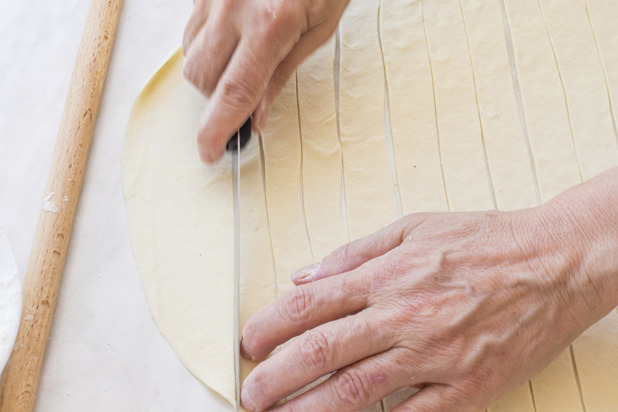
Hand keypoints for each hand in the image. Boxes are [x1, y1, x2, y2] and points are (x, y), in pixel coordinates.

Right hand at [182, 0, 348, 162]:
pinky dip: (207, 45)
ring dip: (211, 72)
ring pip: (190, 55)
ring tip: (241, 59)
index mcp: (269, 24)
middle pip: (202, 79)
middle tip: (244, 96)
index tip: (211, 153)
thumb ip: (280, 76)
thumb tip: (256, 117)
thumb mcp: (318, 30)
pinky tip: (232, 35)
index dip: (218, 130)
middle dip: (218, 99)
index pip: (233, 93)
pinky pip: (191, 29)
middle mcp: (232, 8)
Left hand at [238, 168, 617, 411]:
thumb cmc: (484, 240)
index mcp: (388, 275)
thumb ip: (355, 253)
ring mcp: (436, 355)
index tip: (250, 342)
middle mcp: (404, 315)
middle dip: (276, 376)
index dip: (271, 326)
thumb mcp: (414, 226)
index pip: (311, 305)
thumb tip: (304, 276)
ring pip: (358, 391)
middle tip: (249, 392)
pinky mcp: (467, 386)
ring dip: (309, 409)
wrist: (555, 262)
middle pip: (324, 351)